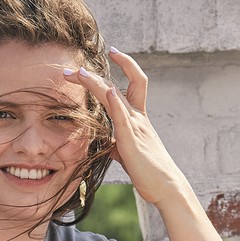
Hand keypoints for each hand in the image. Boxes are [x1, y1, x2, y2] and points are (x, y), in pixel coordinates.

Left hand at [69, 50, 187, 208]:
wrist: (166, 188)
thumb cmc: (148, 172)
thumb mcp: (129, 154)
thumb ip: (118, 143)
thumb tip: (109, 143)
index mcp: (138, 119)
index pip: (133, 83)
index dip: (126, 64)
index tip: (112, 52)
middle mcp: (138, 118)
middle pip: (118, 85)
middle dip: (94, 75)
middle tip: (72, 69)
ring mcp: (136, 128)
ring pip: (115, 97)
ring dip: (95, 83)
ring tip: (79, 74)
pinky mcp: (132, 142)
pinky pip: (123, 118)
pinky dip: (116, 103)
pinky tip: (109, 92)